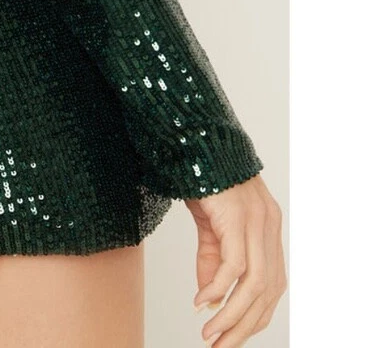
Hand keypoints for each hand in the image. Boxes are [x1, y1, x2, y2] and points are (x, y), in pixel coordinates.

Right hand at [187, 174, 285, 343]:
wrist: (192, 138)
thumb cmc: (201, 177)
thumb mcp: (208, 225)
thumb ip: (211, 259)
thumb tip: (209, 297)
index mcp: (266, 230)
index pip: (271, 287)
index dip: (253, 316)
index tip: (231, 337)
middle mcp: (268, 227)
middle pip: (266, 292)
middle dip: (243, 325)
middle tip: (220, 346)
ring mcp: (256, 221)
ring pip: (254, 283)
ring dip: (231, 314)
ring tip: (211, 334)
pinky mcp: (237, 216)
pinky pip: (234, 263)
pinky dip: (217, 286)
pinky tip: (201, 299)